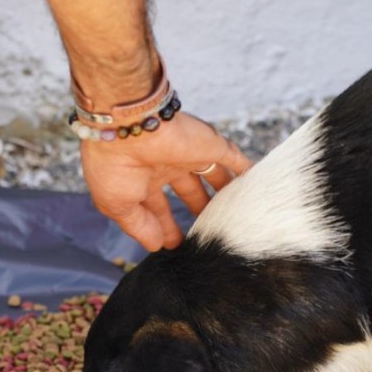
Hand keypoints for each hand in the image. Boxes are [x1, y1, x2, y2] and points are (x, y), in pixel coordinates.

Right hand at [80, 113, 251, 251]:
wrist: (130, 126)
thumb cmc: (114, 166)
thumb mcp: (118, 205)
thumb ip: (139, 226)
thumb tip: (155, 246)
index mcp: (141, 177)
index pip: (157, 205)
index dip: (165, 225)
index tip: (174, 245)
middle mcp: (166, 164)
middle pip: (188, 190)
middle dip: (198, 209)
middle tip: (210, 231)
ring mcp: (190, 154)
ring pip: (213, 175)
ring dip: (223, 192)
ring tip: (236, 213)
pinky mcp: (211, 145)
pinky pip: (235, 159)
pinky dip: (246, 170)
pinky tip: (256, 186)